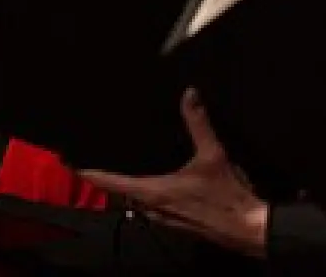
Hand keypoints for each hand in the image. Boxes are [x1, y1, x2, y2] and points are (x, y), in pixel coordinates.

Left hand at [78, 89, 269, 256]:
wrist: (251, 230)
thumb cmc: (227, 196)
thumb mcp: (212, 156)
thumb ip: (198, 124)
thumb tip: (189, 94)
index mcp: (154, 192)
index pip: (112, 183)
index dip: (91, 173)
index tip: (74, 165)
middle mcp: (153, 208)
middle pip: (122, 193)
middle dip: (110, 179)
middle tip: (97, 160)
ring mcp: (165, 219)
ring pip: (138, 201)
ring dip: (129, 188)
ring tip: (121, 169)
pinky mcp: (178, 223)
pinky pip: (153, 207)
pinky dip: (146, 195)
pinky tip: (154, 184)